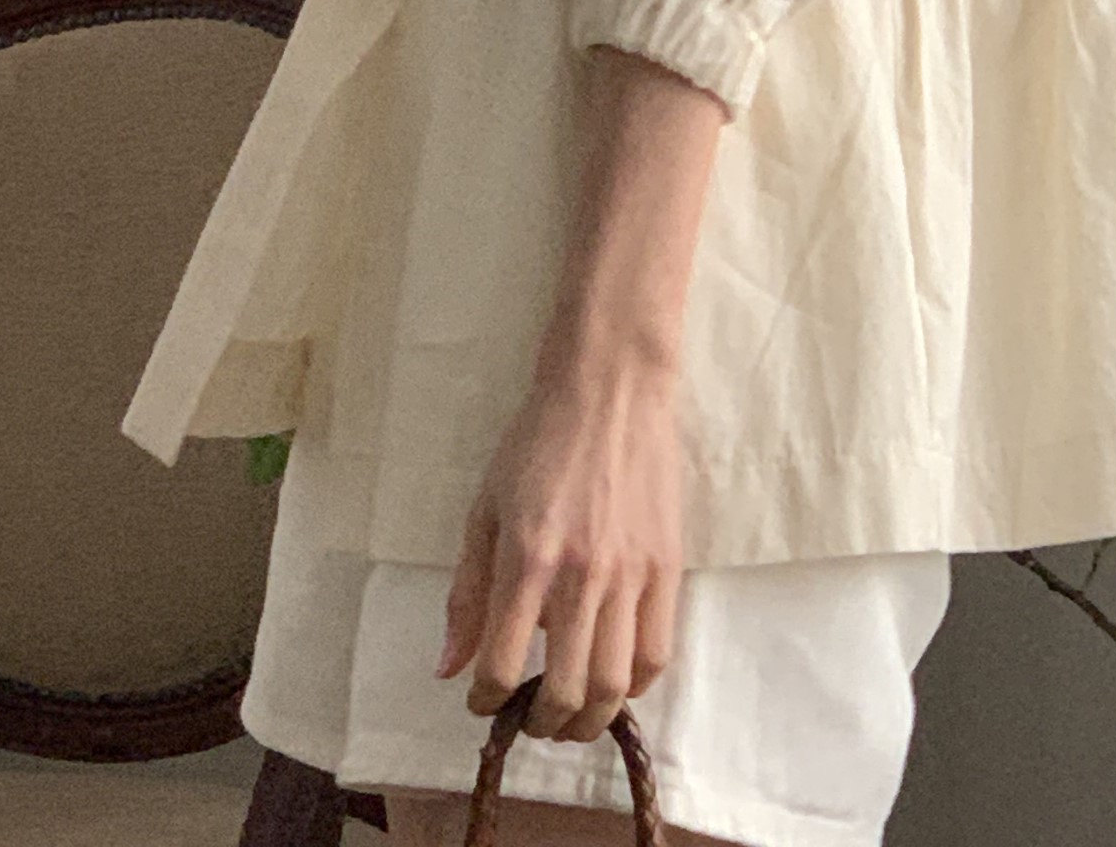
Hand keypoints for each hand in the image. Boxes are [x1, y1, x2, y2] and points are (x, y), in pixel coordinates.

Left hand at [435, 357, 682, 745]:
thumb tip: (447, 666)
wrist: (610, 391)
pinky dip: (634, 685)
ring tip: (572, 719)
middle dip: (541, 724)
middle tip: (530, 721)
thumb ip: (468, 591)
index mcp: (526, 558)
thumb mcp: (485, 508)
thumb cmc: (538, 444)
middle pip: (566, 690)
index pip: (503, 663)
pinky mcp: (667, 568)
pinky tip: (614, 684)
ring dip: (589, 719)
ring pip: (614, 684)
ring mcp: (630, 575)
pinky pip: (657, 652)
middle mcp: (580, 576)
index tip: (482, 701)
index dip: (486, 698)